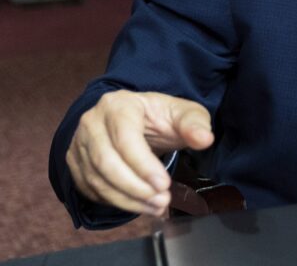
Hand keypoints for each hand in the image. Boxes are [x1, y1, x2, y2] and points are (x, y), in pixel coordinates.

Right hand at [66, 90, 212, 217]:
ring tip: (156, 206)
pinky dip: (116, 203)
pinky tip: (140, 206)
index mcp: (118, 105)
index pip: (125, 139)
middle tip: (163, 200)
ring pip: (97, 180)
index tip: (165, 184)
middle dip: (136, 187)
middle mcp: (91, 123)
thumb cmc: (160, 117)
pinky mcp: (76, 165)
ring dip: (128, 200)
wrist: (135, 120)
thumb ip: (195, 124)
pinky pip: (92, 190)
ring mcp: (79, 145)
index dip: (143, 165)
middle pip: (106, 162)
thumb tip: (205, 139)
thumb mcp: (183, 113)